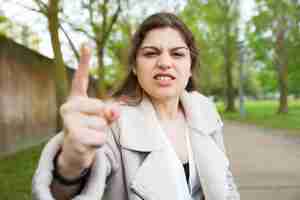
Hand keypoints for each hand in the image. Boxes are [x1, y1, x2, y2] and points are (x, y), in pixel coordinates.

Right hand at [57, 44, 119, 178]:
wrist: (74, 152)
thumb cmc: (89, 130)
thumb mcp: (102, 118)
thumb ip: (110, 111)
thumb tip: (113, 111)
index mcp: (76, 99)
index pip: (81, 79)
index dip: (84, 62)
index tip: (87, 44)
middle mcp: (68, 106)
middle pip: (101, 107)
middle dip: (103, 120)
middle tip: (91, 126)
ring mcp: (68, 121)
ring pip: (102, 124)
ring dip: (101, 133)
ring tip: (89, 135)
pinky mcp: (73, 136)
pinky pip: (100, 138)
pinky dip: (99, 143)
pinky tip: (87, 144)